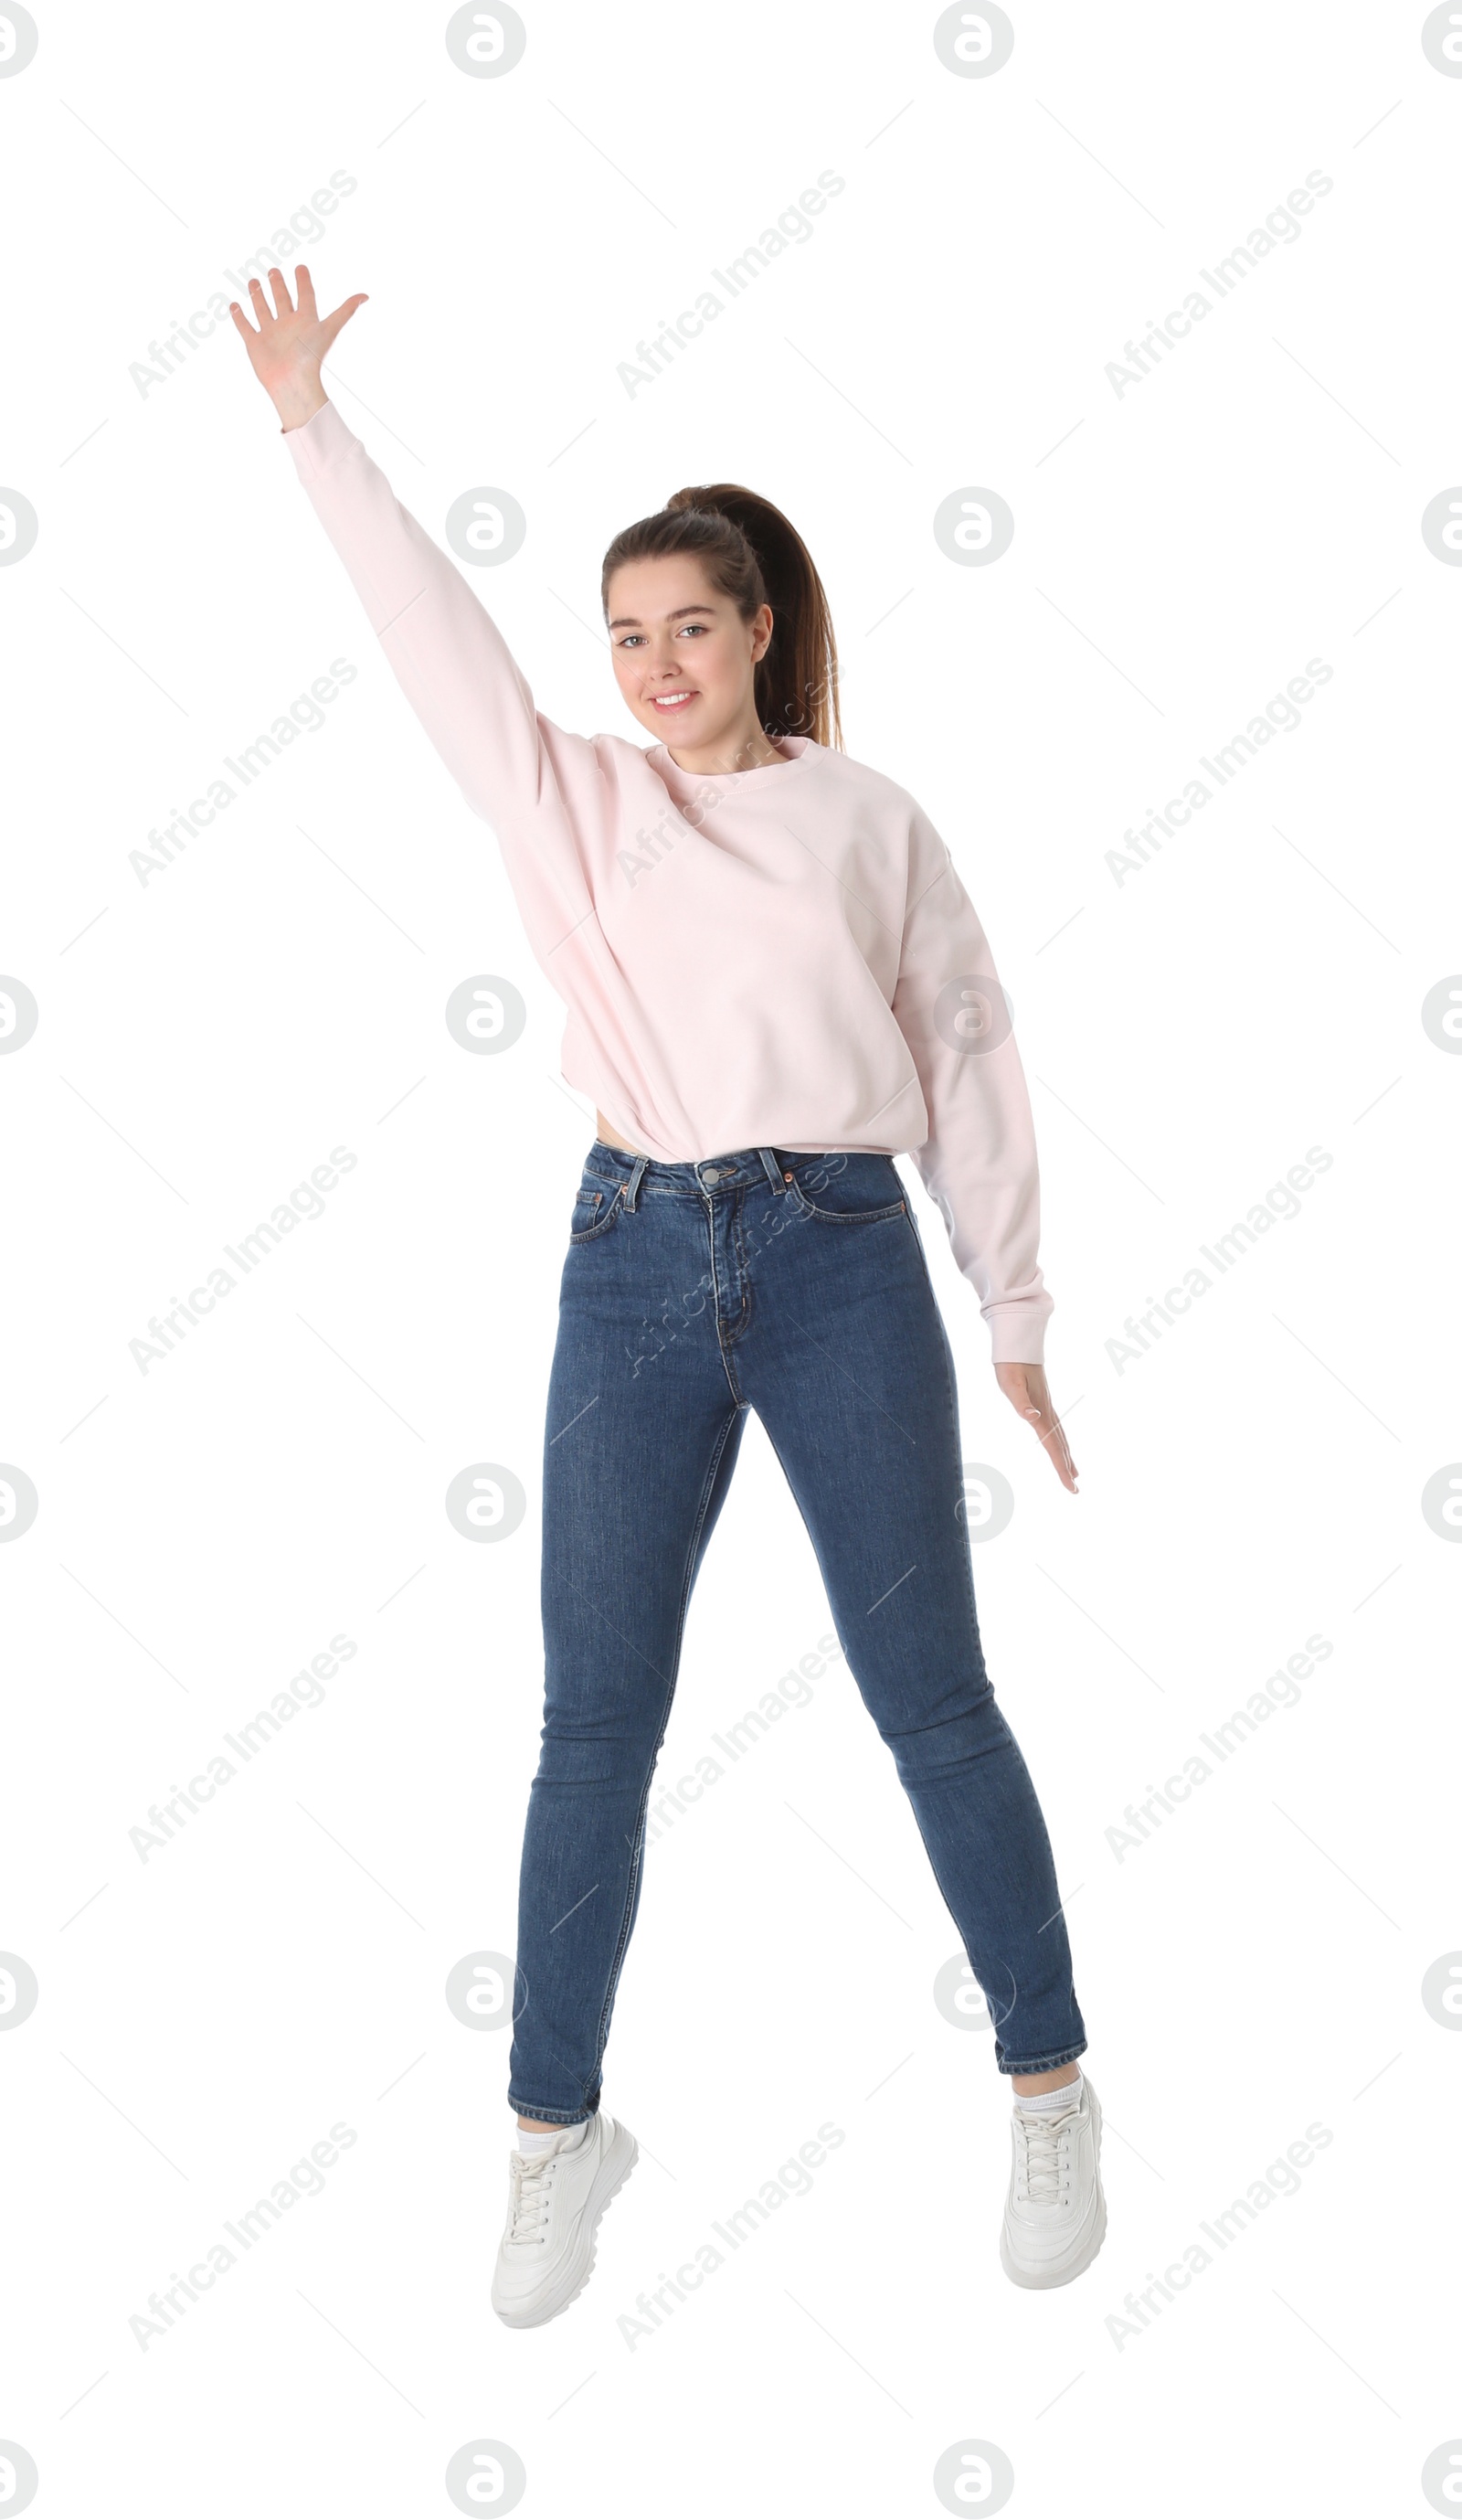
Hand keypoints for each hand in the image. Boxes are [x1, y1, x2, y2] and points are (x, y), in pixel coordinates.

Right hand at [228, 263, 367, 429]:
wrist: (293, 382)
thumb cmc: (311, 356)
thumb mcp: (329, 328)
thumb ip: (346, 311)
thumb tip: (366, 295)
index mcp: (305, 320)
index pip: (305, 296)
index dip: (303, 282)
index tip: (301, 267)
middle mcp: (288, 325)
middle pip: (282, 300)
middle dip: (277, 285)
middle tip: (274, 270)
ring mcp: (270, 334)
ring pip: (262, 310)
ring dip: (258, 296)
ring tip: (254, 281)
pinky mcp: (255, 344)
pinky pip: (245, 326)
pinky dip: (239, 316)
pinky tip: (234, 305)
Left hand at [994, 1361, 1077, 1492]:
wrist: (1018, 1344)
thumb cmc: (1010, 1364)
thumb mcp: (1010, 1383)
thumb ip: (1020, 1403)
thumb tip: (1031, 1418)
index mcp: (1040, 1412)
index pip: (1053, 1445)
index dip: (1061, 1466)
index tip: (1070, 1485)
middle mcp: (1047, 1411)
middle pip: (1060, 1445)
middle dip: (1067, 1468)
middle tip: (1074, 1490)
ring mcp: (1046, 1407)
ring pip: (1059, 1437)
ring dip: (1066, 1456)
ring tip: (1074, 1473)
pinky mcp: (1043, 1402)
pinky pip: (1054, 1428)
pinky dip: (1059, 1442)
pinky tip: (1059, 1445)